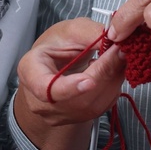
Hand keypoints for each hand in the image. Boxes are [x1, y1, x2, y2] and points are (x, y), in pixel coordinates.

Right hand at [12, 18, 127, 149]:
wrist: (54, 64)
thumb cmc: (57, 46)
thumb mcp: (69, 30)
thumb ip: (89, 33)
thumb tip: (112, 40)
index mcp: (30, 72)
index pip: (45, 89)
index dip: (69, 88)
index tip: (89, 80)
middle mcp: (40, 100)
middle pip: (77, 99)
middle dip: (104, 74)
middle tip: (120, 51)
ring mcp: (57, 114)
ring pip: (92, 106)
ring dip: (112, 81)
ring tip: (116, 58)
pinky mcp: (75, 119)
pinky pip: (100, 109)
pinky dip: (112, 89)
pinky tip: (112, 72)